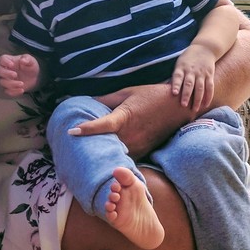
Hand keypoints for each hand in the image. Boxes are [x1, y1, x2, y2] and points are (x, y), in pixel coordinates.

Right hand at [0, 53, 39, 96]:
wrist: (34, 77)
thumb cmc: (30, 66)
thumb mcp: (31, 60)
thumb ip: (27, 59)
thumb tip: (22, 60)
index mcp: (9, 61)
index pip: (2, 59)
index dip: (5, 62)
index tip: (12, 65)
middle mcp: (5, 70)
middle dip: (6, 74)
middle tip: (15, 75)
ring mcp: (6, 79)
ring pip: (2, 82)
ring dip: (12, 84)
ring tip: (22, 84)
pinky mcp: (9, 88)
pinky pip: (7, 91)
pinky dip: (14, 92)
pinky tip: (22, 90)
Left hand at [74, 84, 197, 158]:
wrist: (177, 107)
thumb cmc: (151, 95)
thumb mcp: (128, 92)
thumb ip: (107, 99)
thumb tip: (89, 102)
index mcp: (124, 117)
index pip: (102, 125)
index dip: (87, 128)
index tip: (71, 131)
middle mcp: (130, 134)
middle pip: (105, 145)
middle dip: (90, 146)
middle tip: (72, 147)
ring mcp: (137, 145)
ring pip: (114, 154)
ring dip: (102, 154)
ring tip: (85, 153)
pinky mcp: (143, 151)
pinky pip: (125, 157)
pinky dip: (115, 157)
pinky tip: (105, 155)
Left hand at [171, 46, 216, 111]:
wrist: (205, 48)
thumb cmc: (188, 59)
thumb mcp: (179, 64)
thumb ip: (175, 76)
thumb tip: (165, 90)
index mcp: (181, 68)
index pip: (178, 77)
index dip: (176, 85)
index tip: (174, 93)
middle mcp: (191, 71)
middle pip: (189, 84)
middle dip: (186, 95)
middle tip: (183, 105)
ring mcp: (201, 73)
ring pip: (200, 87)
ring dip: (197, 99)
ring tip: (194, 109)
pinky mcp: (210, 75)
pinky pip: (209, 87)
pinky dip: (208, 97)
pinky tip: (205, 105)